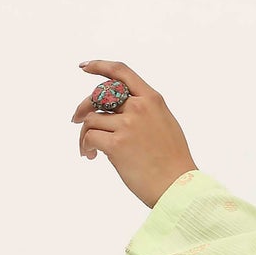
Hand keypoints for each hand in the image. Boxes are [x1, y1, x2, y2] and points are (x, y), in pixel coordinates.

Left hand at [72, 60, 197, 206]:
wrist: (178, 188)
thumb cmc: (174, 163)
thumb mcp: (166, 125)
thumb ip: (146, 112)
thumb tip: (120, 111)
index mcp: (152, 100)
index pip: (121, 72)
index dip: (100, 66)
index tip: (85, 67)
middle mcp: (138, 108)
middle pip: (100, 95)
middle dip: (84, 105)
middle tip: (77, 118)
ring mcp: (127, 126)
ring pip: (92, 119)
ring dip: (84, 133)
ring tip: (88, 149)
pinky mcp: (116, 145)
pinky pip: (90, 137)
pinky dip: (86, 146)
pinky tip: (90, 155)